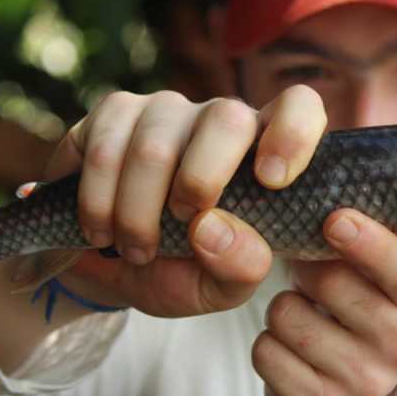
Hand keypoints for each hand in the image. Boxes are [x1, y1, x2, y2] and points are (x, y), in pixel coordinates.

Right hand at [24, 85, 327, 317]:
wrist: (110, 272)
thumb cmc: (181, 272)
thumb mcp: (218, 289)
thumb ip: (239, 268)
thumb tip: (211, 227)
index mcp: (263, 154)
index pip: (298, 106)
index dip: (292, 133)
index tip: (272, 181)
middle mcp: (218, 121)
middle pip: (227, 117)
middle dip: (201, 181)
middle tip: (183, 224)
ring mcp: (164, 111)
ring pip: (155, 145)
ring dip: (138, 212)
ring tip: (136, 250)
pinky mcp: (112, 114)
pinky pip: (103, 149)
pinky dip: (98, 202)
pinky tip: (99, 230)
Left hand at [252, 209, 396, 395]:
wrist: (359, 395)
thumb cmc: (363, 310)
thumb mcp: (383, 278)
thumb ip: (368, 241)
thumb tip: (323, 200)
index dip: (367, 242)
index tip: (335, 219)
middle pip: (329, 283)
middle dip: (305, 269)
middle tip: (308, 275)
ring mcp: (363, 383)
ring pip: (286, 315)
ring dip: (282, 309)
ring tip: (302, 317)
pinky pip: (265, 352)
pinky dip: (267, 345)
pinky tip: (290, 350)